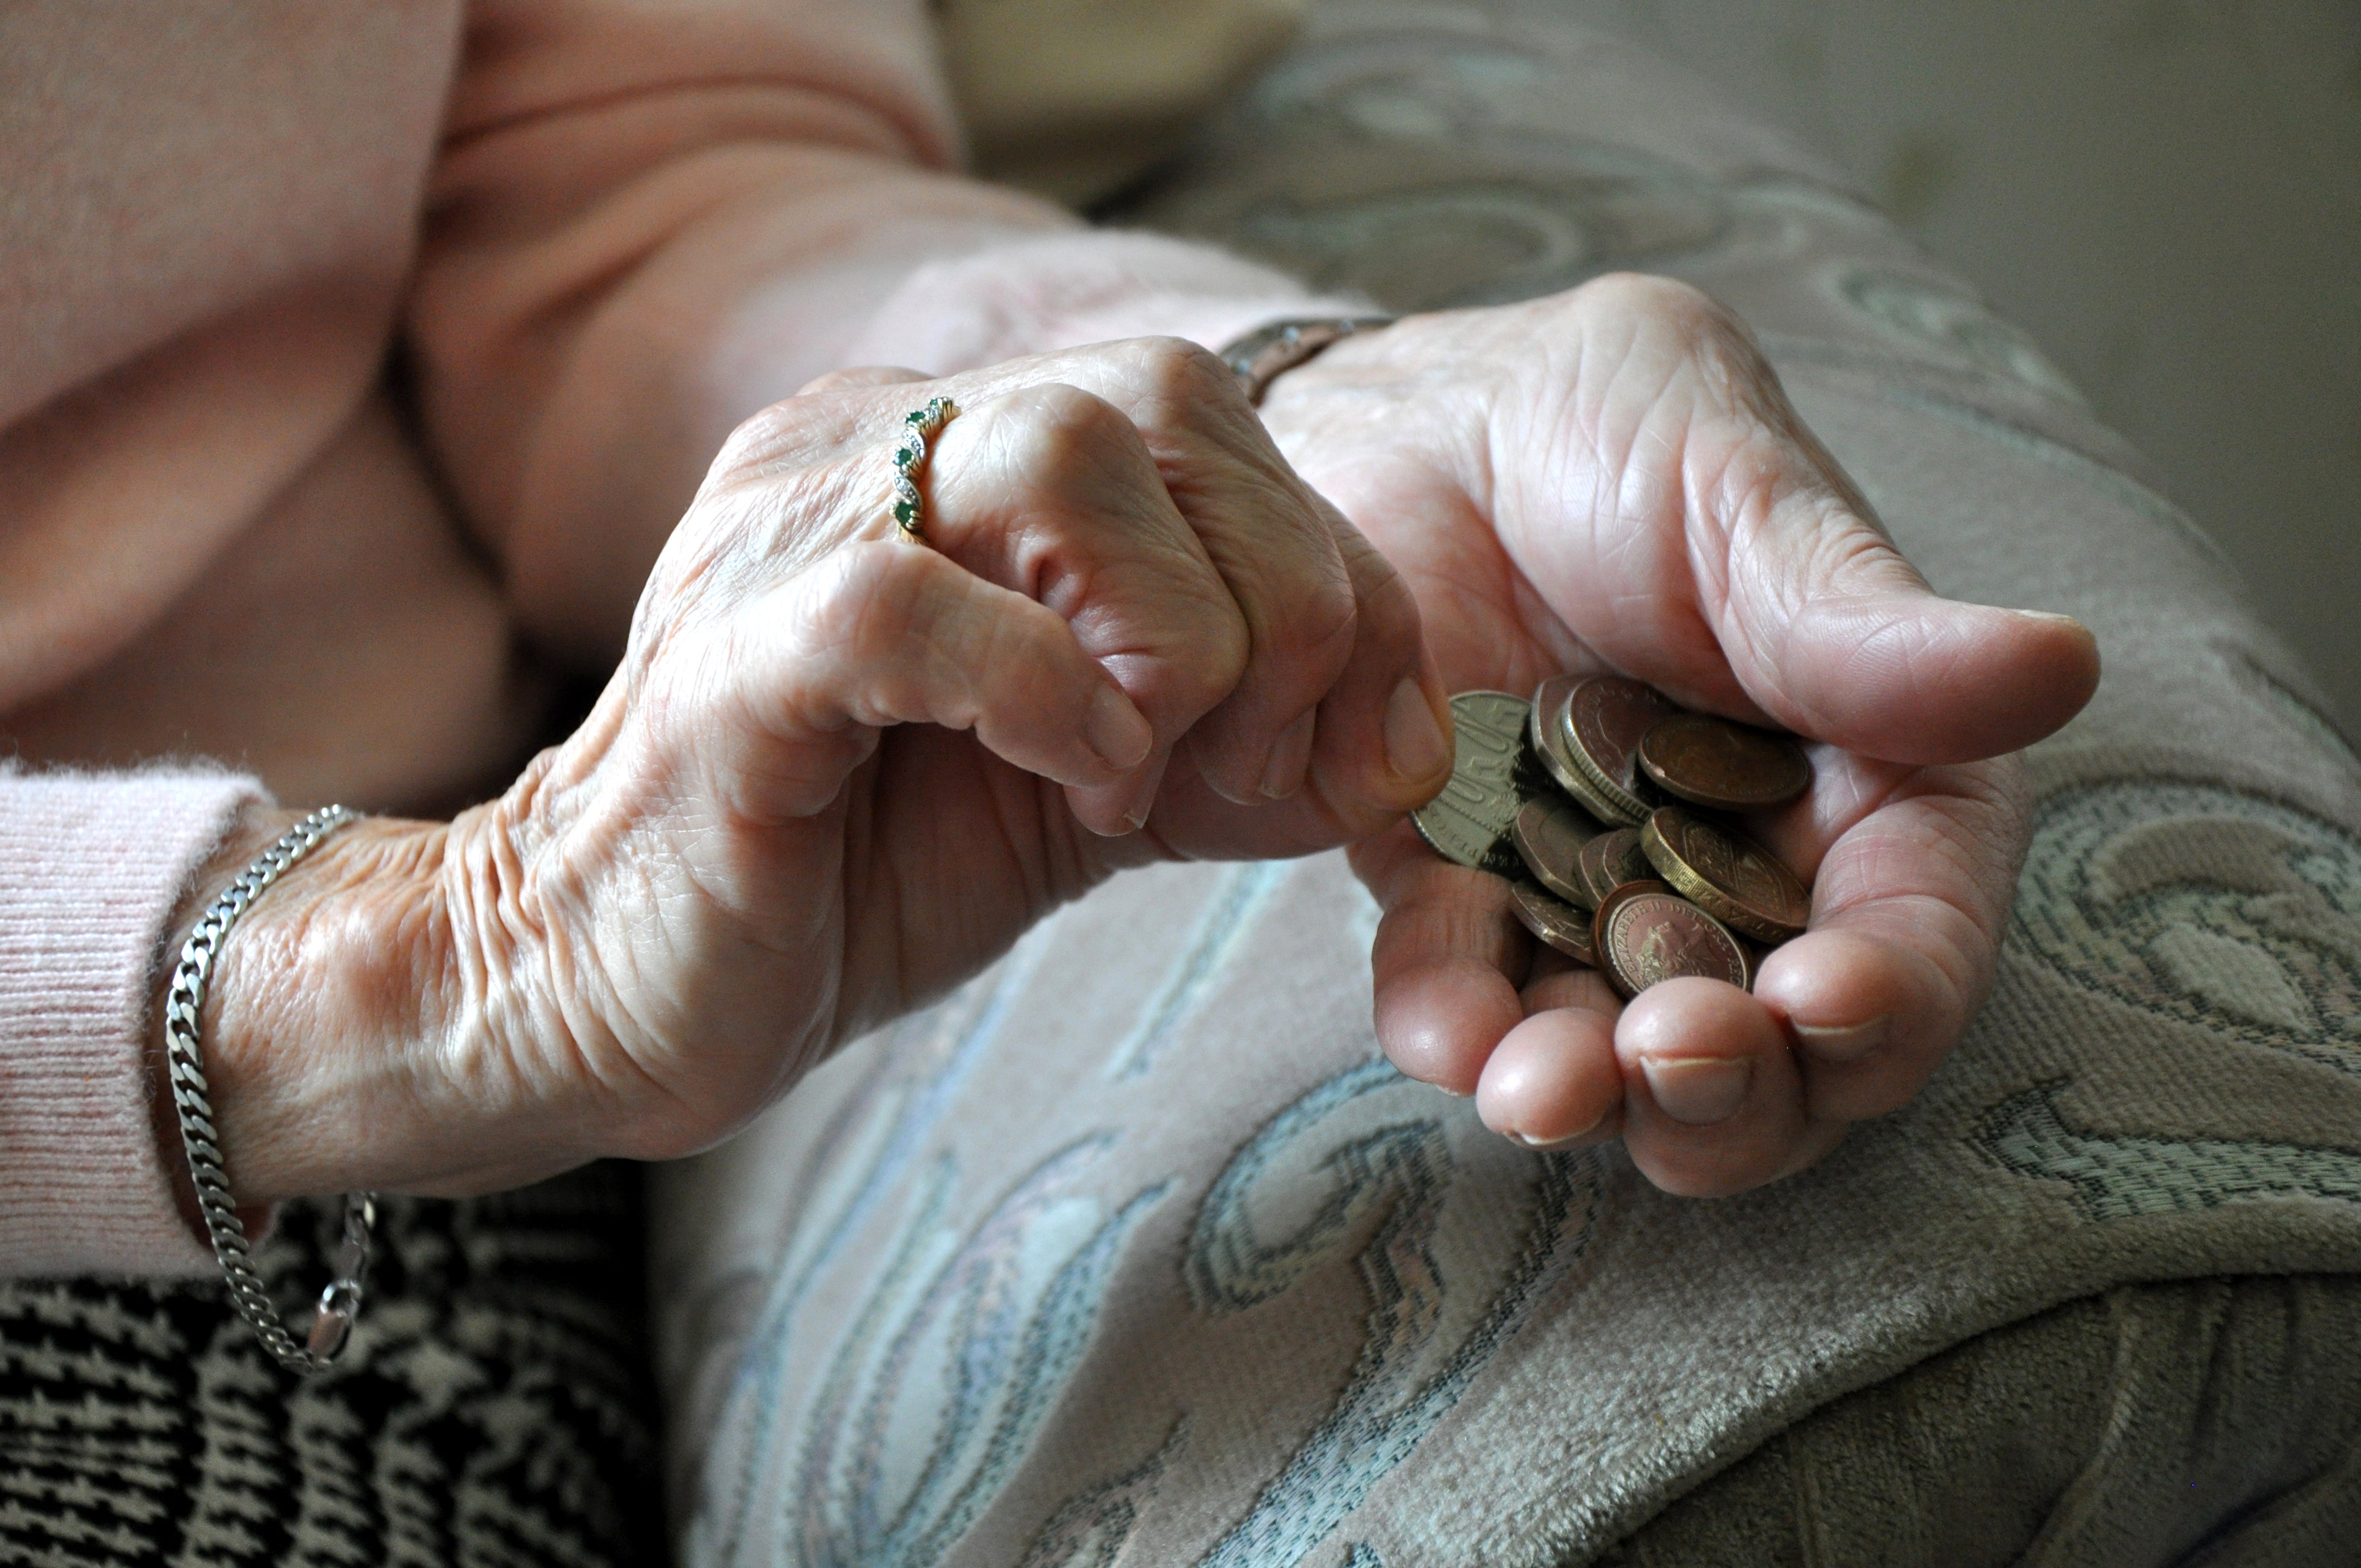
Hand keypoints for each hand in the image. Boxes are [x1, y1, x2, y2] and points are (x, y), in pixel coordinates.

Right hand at [197, 338, 1452, 1200]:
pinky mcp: (736, 656)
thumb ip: (1230, 730)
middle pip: (1159, 399)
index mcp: (957, 452)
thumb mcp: (1092, 781)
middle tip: (1259, 759)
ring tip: (1148, 772)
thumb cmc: (853, 875)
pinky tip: (1084, 789)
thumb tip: (1398, 740)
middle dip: (1282, 594)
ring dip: (1176, 632)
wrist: (610, 989)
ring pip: (1057, 455)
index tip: (1351, 742)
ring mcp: (790, 531)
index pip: (1205, 413)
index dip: (1329, 568)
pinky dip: (1050, 696)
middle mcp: (874, 442)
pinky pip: (915, 603)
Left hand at [1256, 275, 2101, 1195]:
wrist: (1422, 418)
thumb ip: (1867, 622)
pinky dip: (1456, 1029)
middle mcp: (1745, 876)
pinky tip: (1448, 1035)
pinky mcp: (1459, 895)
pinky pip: (1462, 995)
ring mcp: (1594, 901)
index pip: (1914, 929)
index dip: (1888, 993)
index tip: (1827, 1002)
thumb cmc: (1616, 434)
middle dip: (1735, 1088)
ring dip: (1591, 1097)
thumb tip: (2057, 665)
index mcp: (1869, 784)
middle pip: (1777, 1051)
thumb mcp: (1744, 498)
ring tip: (1543, 1090)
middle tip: (1674, 1056)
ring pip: (1619, 1062)